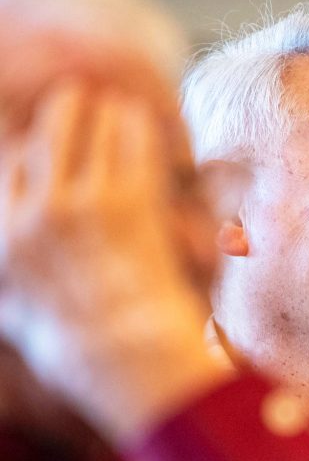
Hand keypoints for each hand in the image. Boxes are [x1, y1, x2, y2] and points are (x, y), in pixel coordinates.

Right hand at [0, 79, 228, 440]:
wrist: (129, 360)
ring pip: (91, 128)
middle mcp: (39, 213)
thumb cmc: (81, 350)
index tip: (34, 129)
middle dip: (65, 111)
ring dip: (105, 113)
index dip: (22, 139)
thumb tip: (4, 288)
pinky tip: (142, 121)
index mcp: (8, 238)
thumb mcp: (22, 320)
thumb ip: (8, 293)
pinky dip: (137, 127)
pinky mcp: (132, 203)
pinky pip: (133, 144)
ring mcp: (86, 204)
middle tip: (78, 100)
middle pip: (47, 133)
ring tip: (116, 108)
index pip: (7, 164)